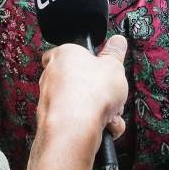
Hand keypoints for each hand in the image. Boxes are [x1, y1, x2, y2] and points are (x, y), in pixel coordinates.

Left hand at [35, 35, 128, 162]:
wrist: (75, 128)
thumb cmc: (89, 93)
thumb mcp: (114, 65)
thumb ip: (115, 53)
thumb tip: (118, 41)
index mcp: (63, 55)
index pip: (66, 51)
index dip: (84, 58)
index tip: (99, 65)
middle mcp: (51, 76)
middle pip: (79, 80)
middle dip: (99, 90)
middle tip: (111, 93)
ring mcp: (51, 100)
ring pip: (81, 103)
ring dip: (101, 109)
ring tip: (111, 113)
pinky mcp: (55, 122)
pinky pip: (79, 120)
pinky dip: (95, 124)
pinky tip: (105, 126)